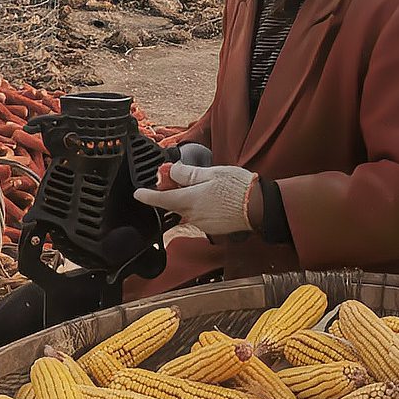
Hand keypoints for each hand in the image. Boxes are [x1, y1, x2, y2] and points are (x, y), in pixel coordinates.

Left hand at [134, 162, 255, 239]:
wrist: (259, 206)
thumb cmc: (239, 188)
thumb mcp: (211, 173)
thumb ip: (188, 174)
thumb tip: (172, 171)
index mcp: (189, 200)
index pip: (161, 199)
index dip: (147, 196)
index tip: (138, 194)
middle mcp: (193, 215)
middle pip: (174, 203)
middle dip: (172, 191)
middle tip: (178, 176)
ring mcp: (202, 223)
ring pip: (187, 209)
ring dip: (188, 198)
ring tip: (204, 185)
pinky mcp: (211, 227)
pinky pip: (199, 215)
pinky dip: (199, 206)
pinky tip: (213, 197)